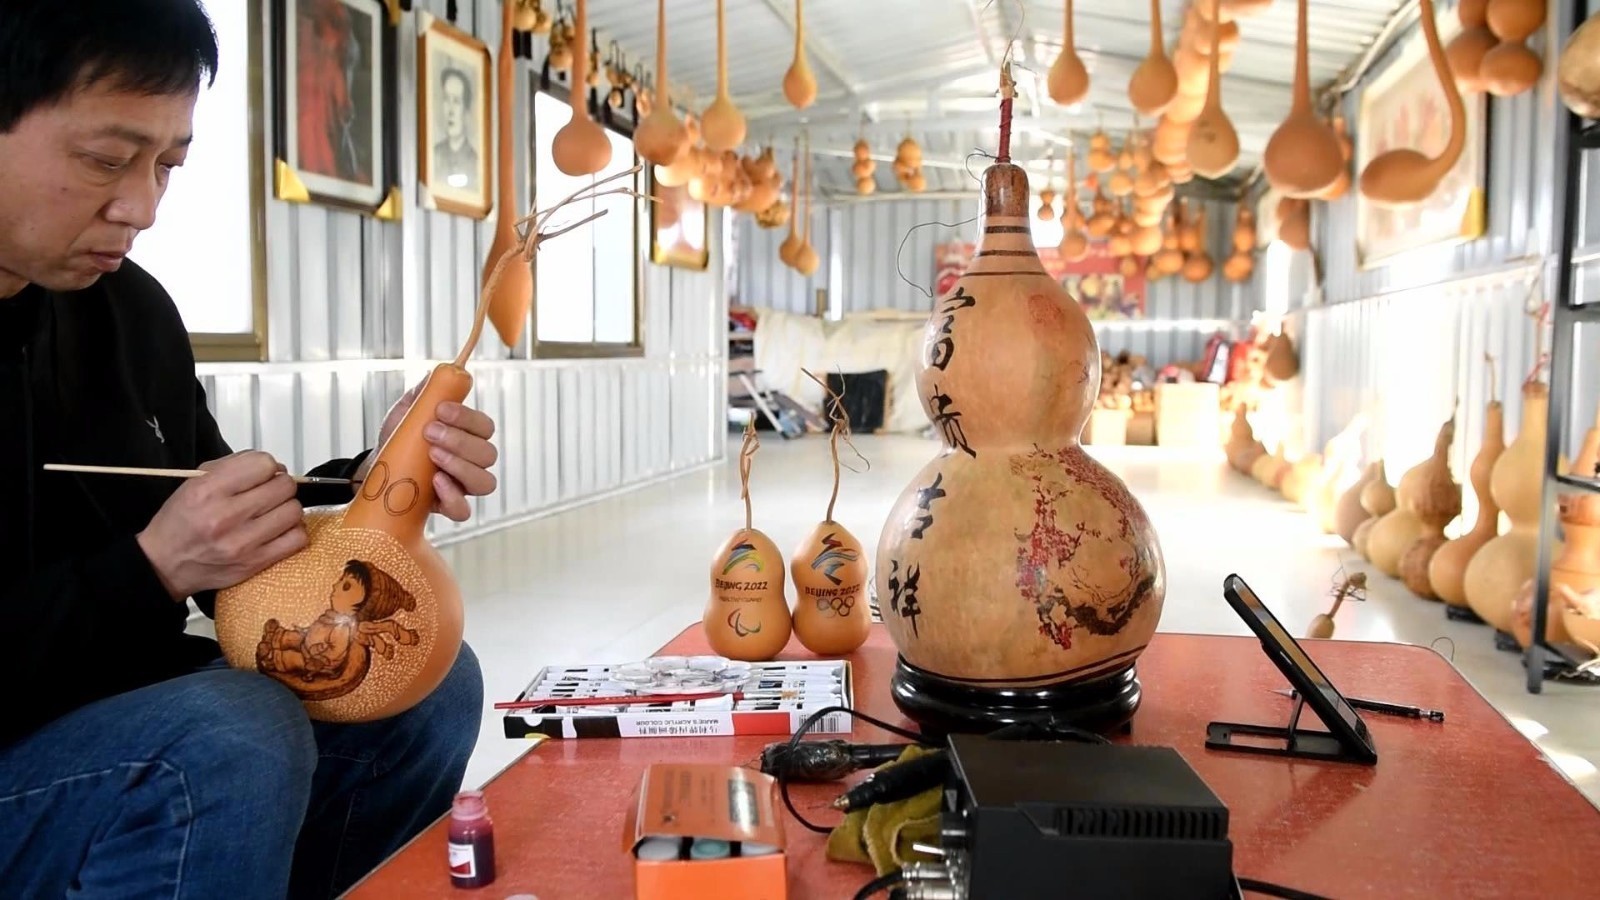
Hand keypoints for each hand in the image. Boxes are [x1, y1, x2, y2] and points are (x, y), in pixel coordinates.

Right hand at [136, 451, 306, 599]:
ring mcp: (243, 542)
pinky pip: (297, 539)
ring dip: (287, 508)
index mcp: (208, 490)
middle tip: (269, 492)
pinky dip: (293, 531)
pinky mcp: (255, 562)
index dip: (267, 466)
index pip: (264, 464)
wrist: (164, 564)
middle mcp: (225, 516)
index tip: (262, 473)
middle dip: (280, 485)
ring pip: (294, 511)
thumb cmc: (181, 522)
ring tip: (272, 511)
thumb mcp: (194, 482)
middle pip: (284, 486)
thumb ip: (233, 466)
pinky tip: (278, 530)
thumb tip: (271, 465)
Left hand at [357, 383, 498, 522]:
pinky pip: (463, 510)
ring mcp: (462, 487)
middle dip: (460, 440)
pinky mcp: (448, 507)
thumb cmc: (398, 440)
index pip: (485, 427)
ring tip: (432, 455)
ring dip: (461, 466)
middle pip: (488, 453)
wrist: (376, 470)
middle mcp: (472, 462)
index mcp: (468, 436)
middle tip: (430, 432)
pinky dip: (453, 496)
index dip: (467, 418)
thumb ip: (425, 393)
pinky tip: (435, 482)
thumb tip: (440, 373)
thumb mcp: (407, 412)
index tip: (440, 409)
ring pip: (485, 482)